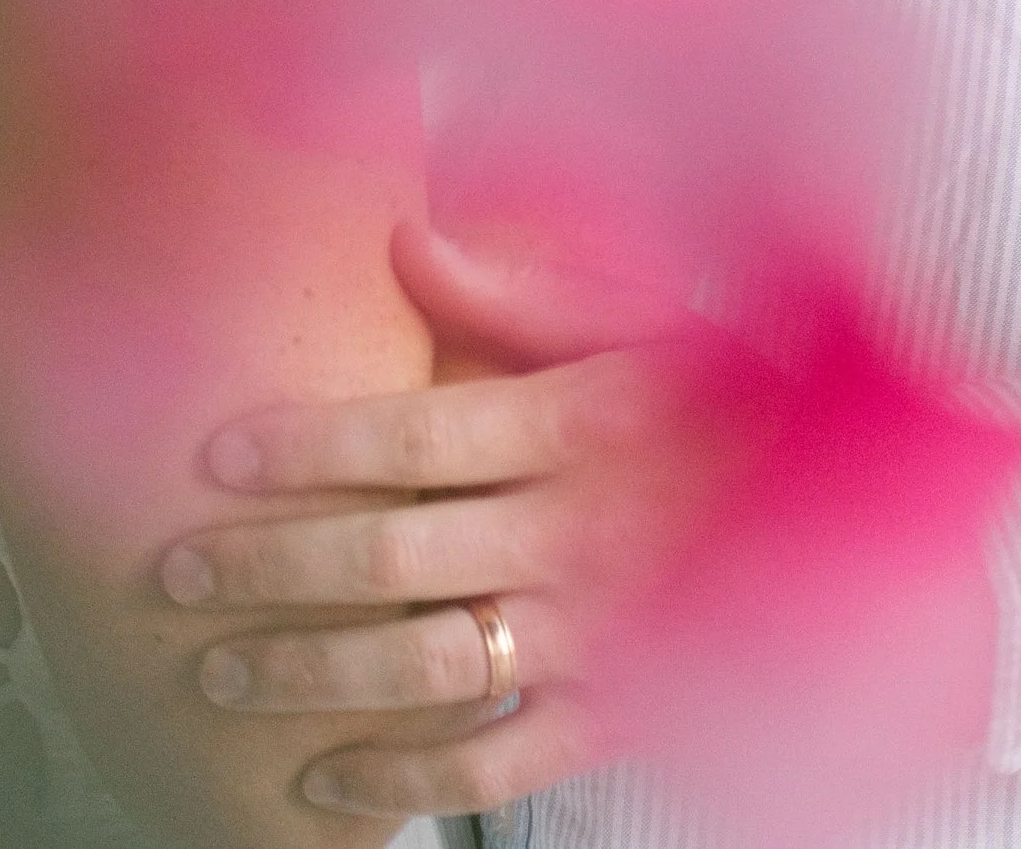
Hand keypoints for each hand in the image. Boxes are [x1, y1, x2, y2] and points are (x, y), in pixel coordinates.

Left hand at [166, 224, 669, 817]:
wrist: (844, 508)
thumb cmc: (718, 394)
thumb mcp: (633, 319)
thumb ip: (513, 292)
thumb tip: (400, 238)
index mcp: (578, 422)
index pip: (415, 433)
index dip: (308, 445)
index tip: (213, 455)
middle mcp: (576, 531)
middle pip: (395, 550)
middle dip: (271, 565)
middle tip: (176, 573)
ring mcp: (594, 635)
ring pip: (425, 664)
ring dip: (311, 672)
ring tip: (217, 673)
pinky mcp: (612, 717)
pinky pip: (492, 766)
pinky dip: (401, 782)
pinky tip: (322, 778)